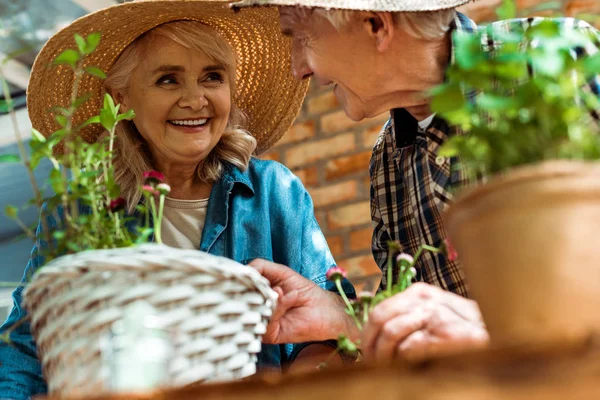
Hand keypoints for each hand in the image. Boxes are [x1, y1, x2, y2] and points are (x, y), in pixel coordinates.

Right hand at [249, 259, 356, 343]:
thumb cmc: (305, 290)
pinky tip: (291, 297)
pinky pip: (266, 322)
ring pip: (252, 310)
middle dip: (251, 289)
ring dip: (268, 298)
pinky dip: (278, 306)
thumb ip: (260, 267)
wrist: (326, 309)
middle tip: (266, 282)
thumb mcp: (281, 272)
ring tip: (282, 290)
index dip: (239, 280)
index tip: (244, 274)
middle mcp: (255, 309)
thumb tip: (242, 271)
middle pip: (239, 301)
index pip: (237, 288)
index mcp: (254, 294)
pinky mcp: (271, 335)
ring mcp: (262, 323)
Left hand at [362, 283, 488, 361]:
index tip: (366, 353)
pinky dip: (402, 361)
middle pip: (380, 318)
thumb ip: (410, 318)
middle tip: (370, 364)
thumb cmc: (466, 334)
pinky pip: (409, 347)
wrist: (503, 340)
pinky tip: (408, 368)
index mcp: (420, 293)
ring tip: (385, 370)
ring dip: (383, 356)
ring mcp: (437, 315)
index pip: (379, 310)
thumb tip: (373, 334)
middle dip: (370, 344)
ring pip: (391, 332)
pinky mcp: (447, 335)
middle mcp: (426, 299)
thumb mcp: (435, 318)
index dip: (367, 335)